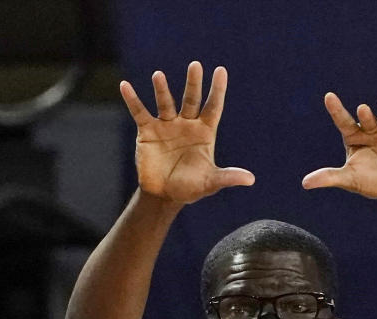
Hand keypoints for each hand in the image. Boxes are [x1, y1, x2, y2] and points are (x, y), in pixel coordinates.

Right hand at [120, 61, 254, 204]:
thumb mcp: (210, 182)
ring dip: (162, 89)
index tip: (221, 70)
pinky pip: (139, 112)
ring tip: (158, 75)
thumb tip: (251, 179)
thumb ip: (228, 177)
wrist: (164, 195)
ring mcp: (166, 125)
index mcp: (204, 132)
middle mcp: (186, 124)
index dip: (217, 90)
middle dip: (193, 84)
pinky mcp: (147, 131)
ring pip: (165, 103)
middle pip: (191, 99)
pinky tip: (125, 86)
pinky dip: (132, 99)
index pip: (213, 107)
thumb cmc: (191, 187)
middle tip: (195, 66)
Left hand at [302, 85, 376, 200]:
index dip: (336, 110)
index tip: (329, 97)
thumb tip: (305, 183)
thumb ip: (330, 177)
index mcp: (354, 137)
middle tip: (362, 109)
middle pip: (367, 120)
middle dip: (366, 116)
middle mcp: (371, 130)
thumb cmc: (371, 182)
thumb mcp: (350, 180)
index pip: (343, 122)